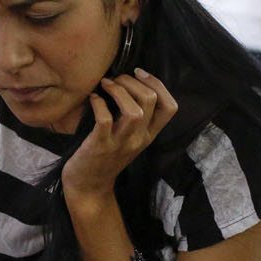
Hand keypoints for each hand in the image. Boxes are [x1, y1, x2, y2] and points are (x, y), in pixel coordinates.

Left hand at [61, 68, 178, 210]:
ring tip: (105, 85)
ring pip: (134, 110)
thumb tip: (130, 83)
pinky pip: (105, 119)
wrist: (88, 187)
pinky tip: (93, 99)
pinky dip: (99, 103)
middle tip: (116, 79)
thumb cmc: (105, 157)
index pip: (171, 107)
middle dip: (132, 81)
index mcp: (149, 135)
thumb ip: (135, 118)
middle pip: (150, 100)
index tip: (139, 73)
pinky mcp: (100, 146)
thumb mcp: (129, 139)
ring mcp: (121, 143)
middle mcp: (139, 139)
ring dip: (118, 90)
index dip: (158, 84)